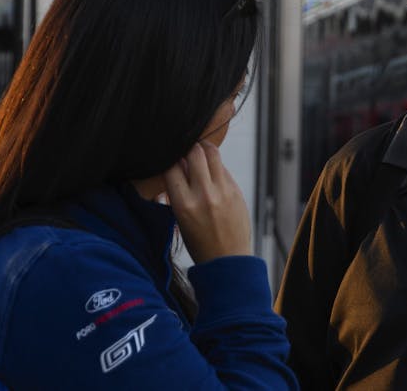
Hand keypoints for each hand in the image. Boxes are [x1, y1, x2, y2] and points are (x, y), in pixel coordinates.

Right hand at [164, 141, 250, 262]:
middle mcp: (204, 194)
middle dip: (188, 146)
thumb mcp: (180, 218)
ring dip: (203, 147)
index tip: (169, 155)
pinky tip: (211, 169)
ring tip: (198, 149)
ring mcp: (223, 191)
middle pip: (194, 152)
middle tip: (185, 147)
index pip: (172, 166)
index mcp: (184, 204)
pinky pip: (223, 168)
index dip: (169, 157)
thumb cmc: (199, 241)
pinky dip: (215, 164)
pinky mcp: (236, 190)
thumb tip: (178, 162)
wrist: (227, 260)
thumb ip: (179, 190)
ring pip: (212, 153)